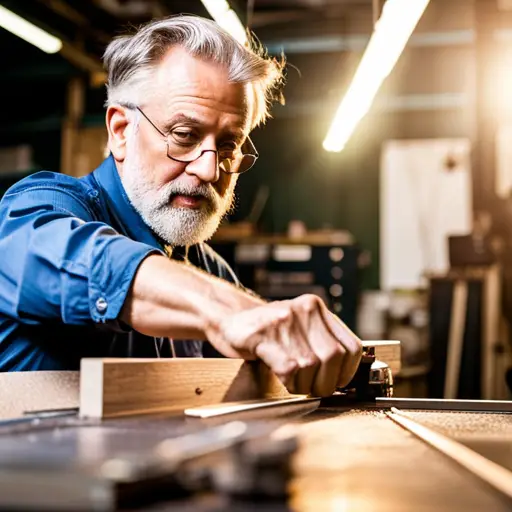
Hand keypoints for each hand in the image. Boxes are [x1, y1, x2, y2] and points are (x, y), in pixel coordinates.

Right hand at [206, 294, 362, 396]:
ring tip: (295, 382)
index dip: (348, 371)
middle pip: (333, 357)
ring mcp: (283, 321)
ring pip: (311, 365)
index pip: (351, 345)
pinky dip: (290, 381)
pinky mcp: (263, 336)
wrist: (228, 316)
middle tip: (315, 388)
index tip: (338, 381)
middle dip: (326, 382)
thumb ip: (320, 338)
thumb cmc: (266, 327)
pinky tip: (283, 378)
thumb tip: (344, 371)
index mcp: (316, 307)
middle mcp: (304, 310)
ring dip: (305, 384)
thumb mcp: (299, 323)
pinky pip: (289, 368)